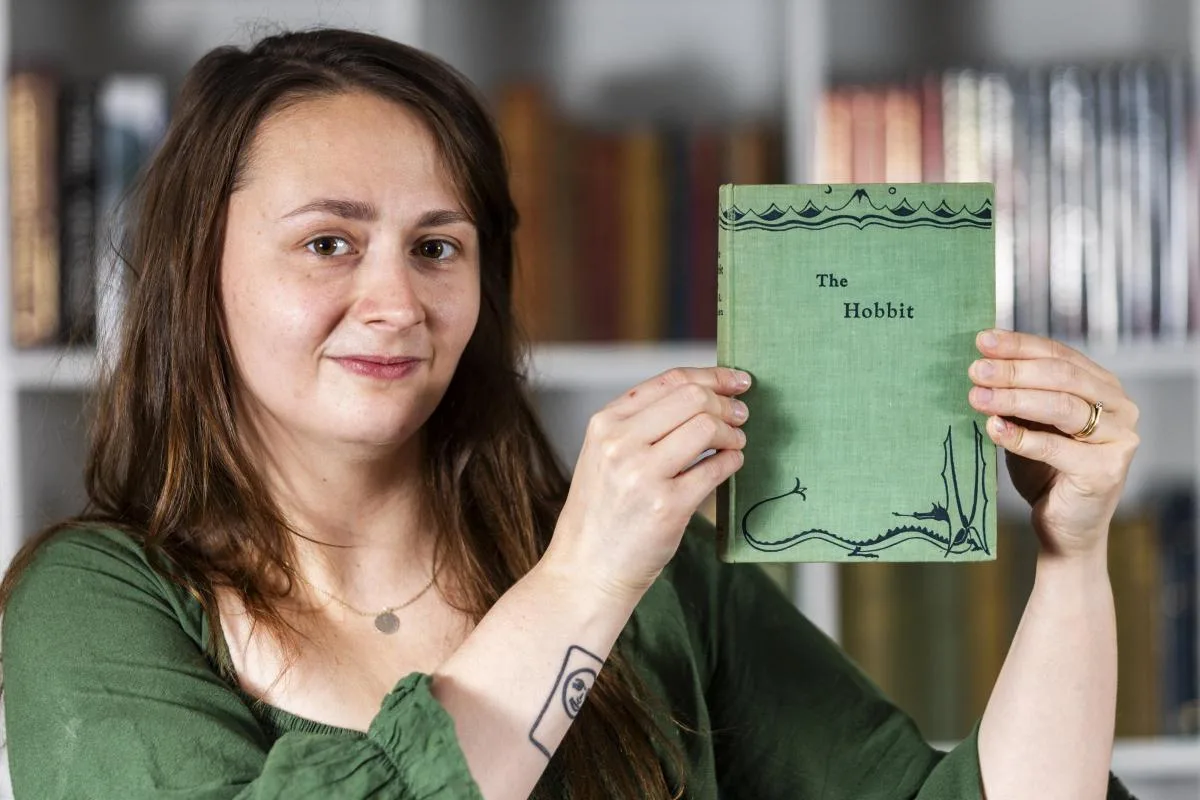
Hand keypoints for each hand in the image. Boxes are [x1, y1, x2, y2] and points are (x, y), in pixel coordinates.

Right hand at [543, 367, 750, 604]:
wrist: (586, 569)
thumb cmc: (602, 512)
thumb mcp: (604, 454)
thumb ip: (641, 423)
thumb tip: (702, 394)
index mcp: (605, 423)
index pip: (670, 381)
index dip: (712, 376)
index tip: (736, 380)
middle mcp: (620, 443)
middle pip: (694, 398)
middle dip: (727, 403)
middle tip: (741, 415)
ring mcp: (642, 474)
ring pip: (708, 427)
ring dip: (733, 433)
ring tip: (735, 444)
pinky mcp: (667, 506)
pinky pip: (717, 468)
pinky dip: (732, 462)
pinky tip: (729, 466)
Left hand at [967, 329, 1139, 557]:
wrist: (1065, 528)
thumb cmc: (1045, 470)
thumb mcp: (1030, 424)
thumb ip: (1018, 395)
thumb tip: (980, 362)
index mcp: (1102, 386)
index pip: (1059, 355)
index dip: (1019, 345)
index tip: (982, 340)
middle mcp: (1119, 407)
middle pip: (1061, 376)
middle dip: (1013, 370)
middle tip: (975, 370)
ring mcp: (1118, 438)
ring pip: (1062, 406)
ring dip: (1014, 399)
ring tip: (977, 397)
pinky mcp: (1106, 470)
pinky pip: (1056, 447)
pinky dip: (1021, 437)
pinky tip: (993, 428)